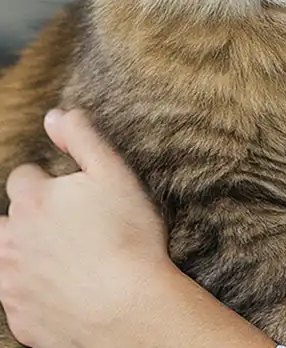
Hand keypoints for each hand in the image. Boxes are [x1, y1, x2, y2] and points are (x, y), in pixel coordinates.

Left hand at [0, 108, 171, 347]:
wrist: (128, 307)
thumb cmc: (128, 236)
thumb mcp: (114, 173)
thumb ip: (82, 138)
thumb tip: (56, 114)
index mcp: (33, 200)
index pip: (23, 176)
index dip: (48, 181)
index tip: (73, 194)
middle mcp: (11, 239)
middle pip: (6, 219)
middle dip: (29, 217)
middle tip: (69, 226)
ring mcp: (10, 281)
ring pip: (4, 258)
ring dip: (24, 252)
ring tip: (64, 256)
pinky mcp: (18, 316)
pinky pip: (15, 296)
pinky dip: (33, 289)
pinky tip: (64, 286)